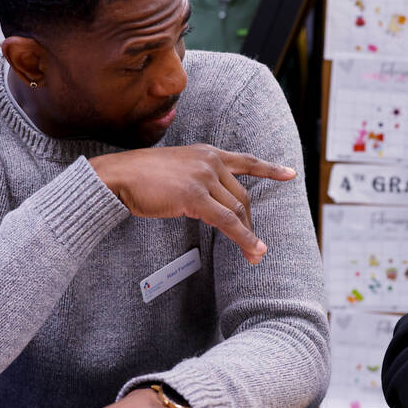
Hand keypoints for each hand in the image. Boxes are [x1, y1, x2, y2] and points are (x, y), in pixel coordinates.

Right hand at [90, 144, 295, 263]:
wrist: (118, 176)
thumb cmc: (141, 177)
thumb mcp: (177, 169)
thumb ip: (198, 179)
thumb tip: (212, 202)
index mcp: (207, 153)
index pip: (246, 160)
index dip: (270, 169)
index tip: (290, 174)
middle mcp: (210, 161)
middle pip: (242, 195)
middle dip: (251, 222)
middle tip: (258, 245)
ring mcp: (203, 177)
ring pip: (237, 209)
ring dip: (249, 234)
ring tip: (256, 254)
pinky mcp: (195, 196)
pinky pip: (226, 221)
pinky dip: (242, 237)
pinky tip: (252, 250)